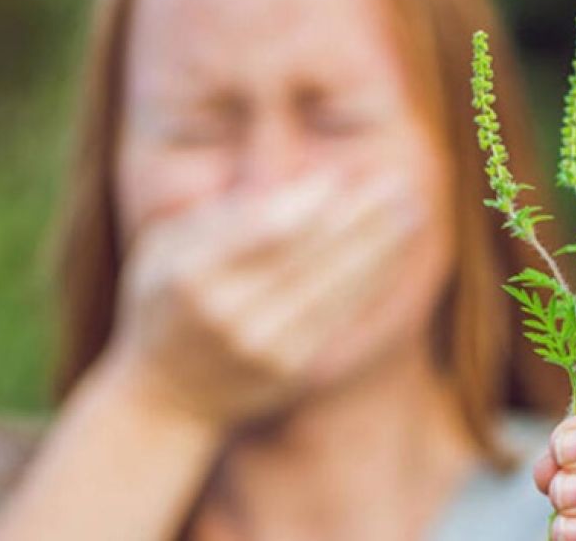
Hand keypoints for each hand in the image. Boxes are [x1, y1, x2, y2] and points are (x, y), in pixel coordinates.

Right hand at [101, 165, 422, 429]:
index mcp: (190, 273)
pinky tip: (393, 254)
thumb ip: (222, 216)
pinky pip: (340, 315)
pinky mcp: (290, 369)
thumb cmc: (166, 301)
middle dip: (360, 216)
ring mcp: (261, 345)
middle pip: (308, 254)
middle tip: (399, 184)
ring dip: (379, 246)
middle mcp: (227, 311)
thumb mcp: (164, 248)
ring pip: (334, 285)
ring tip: (410, 213)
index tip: (343, 176)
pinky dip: (370, 281)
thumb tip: (296, 188)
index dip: (308, 202)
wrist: (164, 399)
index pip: (263, 229)